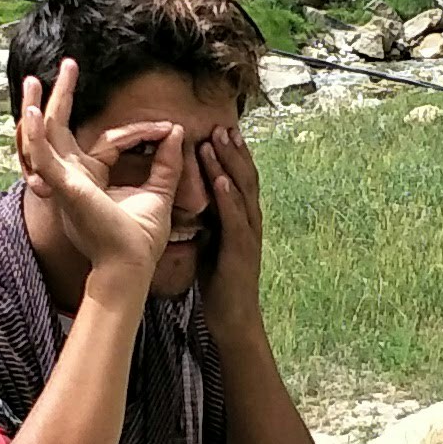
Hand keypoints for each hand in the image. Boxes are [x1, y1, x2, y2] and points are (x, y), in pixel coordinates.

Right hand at [18, 64, 187, 305]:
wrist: (131, 266)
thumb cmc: (139, 239)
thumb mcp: (159, 192)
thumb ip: (166, 163)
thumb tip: (177, 132)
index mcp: (90, 179)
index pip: (107, 141)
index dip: (138, 131)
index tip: (166, 126)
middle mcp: (71, 178)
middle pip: (58, 131)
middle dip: (58, 98)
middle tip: (66, 65)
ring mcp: (63, 182)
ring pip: (43, 138)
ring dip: (37, 108)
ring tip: (35, 80)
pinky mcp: (63, 188)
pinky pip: (44, 157)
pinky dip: (37, 135)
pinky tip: (34, 112)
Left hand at [200, 115, 268, 336]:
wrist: (233, 316)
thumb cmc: (220, 281)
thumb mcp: (211, 243)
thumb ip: (208, 221)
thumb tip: (192, 203)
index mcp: (242, 219)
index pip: (240, 179)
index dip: (233, 155)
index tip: (222, 131)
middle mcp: (250, 222)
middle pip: (245, 178)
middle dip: (233, 151)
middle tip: (222, 126)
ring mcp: (248, 235)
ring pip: (242, 193)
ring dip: (230, 165)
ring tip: (219, 142)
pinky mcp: (241, 251)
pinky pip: (235, 220)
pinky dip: (229, 198)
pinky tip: (221, 181)